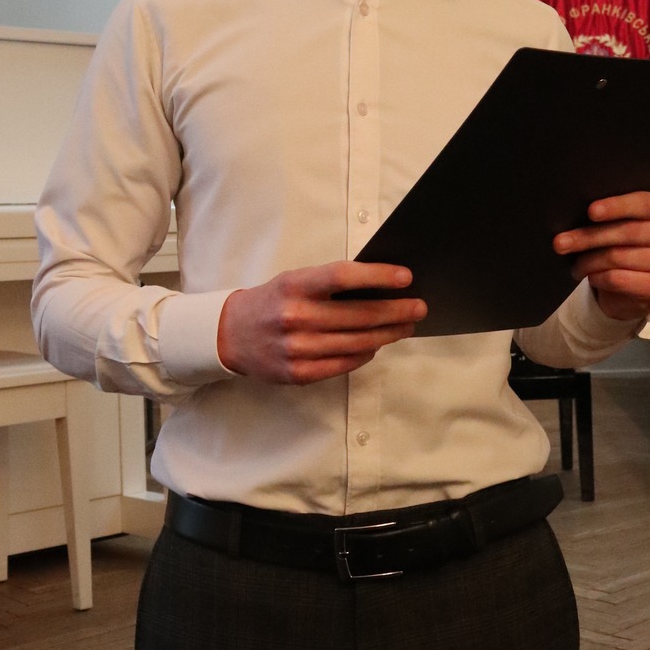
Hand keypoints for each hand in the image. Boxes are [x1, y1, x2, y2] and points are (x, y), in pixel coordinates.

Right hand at [216, 262, 425, 383]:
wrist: (230, 335)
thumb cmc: (272, 301)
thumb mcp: (294, 280)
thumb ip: (329, 283)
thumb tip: (379, 287)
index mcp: (294, 286)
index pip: (341, 277)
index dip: (377, 276)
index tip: (405, 277)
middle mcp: (295, 318)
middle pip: (358, 315)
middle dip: (396, 311)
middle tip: (419, 307)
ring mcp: (296, 349)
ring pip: (356, 343)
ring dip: (387, 335)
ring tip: (405, 326)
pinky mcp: (298, 374)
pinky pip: (343, 365)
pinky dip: (364, 354)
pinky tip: (376, 345)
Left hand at [553, 191, 649, 321]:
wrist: (635, 287)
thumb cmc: (625, 245)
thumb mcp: (622, 223)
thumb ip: (613, 213)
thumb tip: (580, 210)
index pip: (645, 203)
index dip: (617, 206)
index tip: (591, 211)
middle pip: (627, 231)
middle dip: (589, 236)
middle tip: (560, 242)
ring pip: (619, 257)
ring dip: (589, 261)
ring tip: (575, 264)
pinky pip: (619, 278)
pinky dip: (598, 277)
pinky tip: (590, 276)